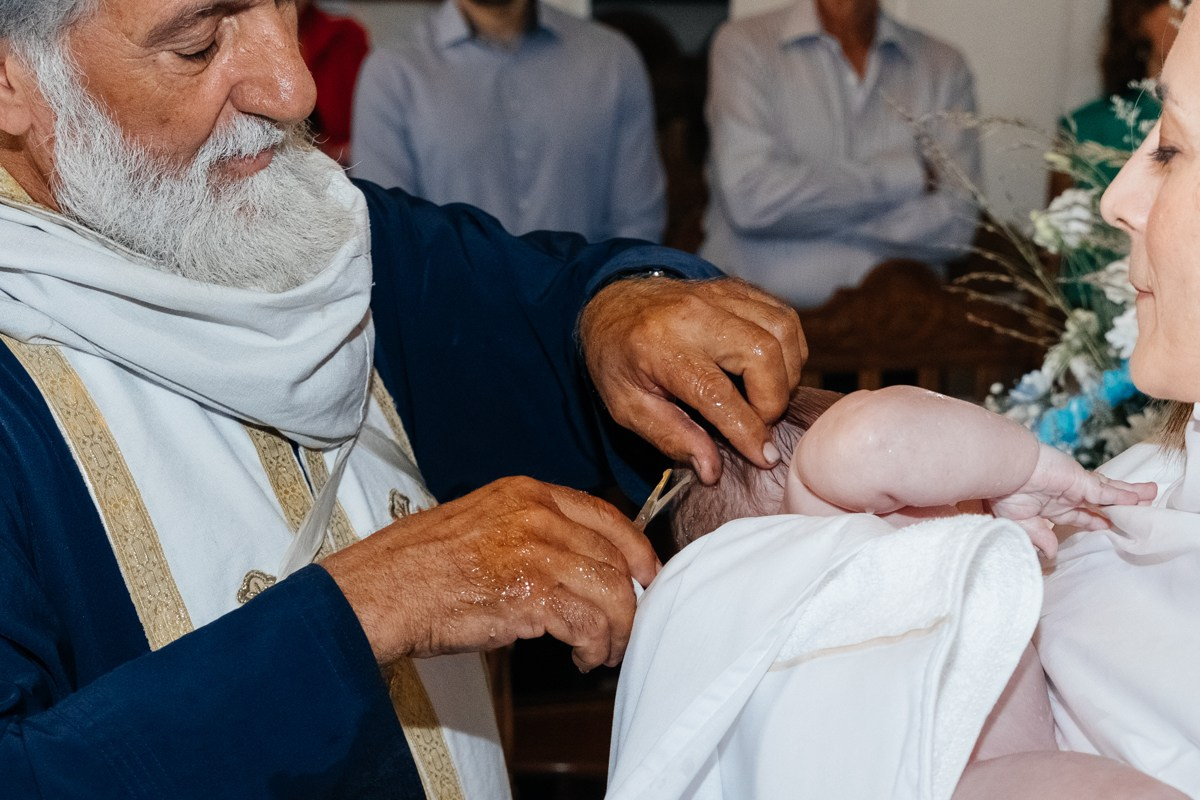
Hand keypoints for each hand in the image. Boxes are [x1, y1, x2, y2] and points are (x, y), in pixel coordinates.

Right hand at [321, 476, 658, 670]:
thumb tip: (577, 566)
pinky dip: (595, 648)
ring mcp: (535, 554)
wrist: (378, 591)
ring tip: (603, 652)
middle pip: (615, 557)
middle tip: (626, 628)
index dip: (637, 550)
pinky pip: (590, 625)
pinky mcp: (530, 596)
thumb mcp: (482, 524)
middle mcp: (537, 516)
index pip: (607, 515)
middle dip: (630, 600)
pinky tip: (583, 659)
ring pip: (611, 593)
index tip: (647, 576)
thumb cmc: (418, 567)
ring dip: (617, 630)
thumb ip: (532, 533)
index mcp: (526, 493)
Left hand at [578, 277, 805, 484]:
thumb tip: (713, 471)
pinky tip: (772, 371)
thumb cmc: (619, 360)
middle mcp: (692, 315)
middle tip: (760, 422)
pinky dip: (789, 348)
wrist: (612, 305)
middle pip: (760, 352)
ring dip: (787, 373)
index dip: (748, 430)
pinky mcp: (737, 288)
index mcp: (658, 347)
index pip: (716, 392)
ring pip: (781, 330)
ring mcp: (718, 296)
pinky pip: (783, 315)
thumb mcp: (628, 408)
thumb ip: (671, 437)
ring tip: (766, 397)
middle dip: (773, 399)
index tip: (765, 458)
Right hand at [986, 444, 1156, 556]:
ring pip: (1109, 493)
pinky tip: (1138, 498)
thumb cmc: (1003, 492)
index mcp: (1050, 506)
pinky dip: (1123, 495)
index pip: (1078, 516)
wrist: (1002, 471)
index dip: (1094, 522)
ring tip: (1150, 495)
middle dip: (1118, 508)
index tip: (1107, 527)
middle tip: (1136, 511)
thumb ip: (1039, 537)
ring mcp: (1074, 487)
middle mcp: (1066, 496)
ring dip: (1130, 495)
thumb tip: (1051, 553)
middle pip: (1099, 504)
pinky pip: (1107, 490)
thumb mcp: (1020, 523)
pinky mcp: (1079, 481)